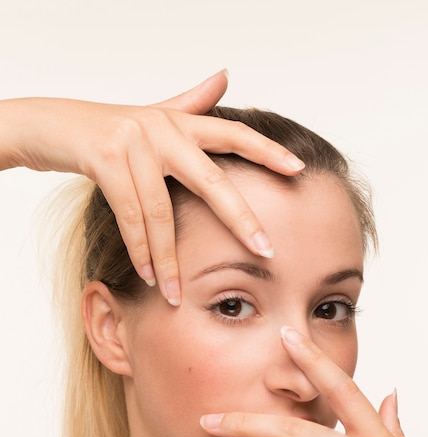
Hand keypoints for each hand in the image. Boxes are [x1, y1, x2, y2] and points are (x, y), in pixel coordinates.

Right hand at [0, 71, 303, 303]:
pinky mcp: (105, 157)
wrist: (52, 124)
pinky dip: (139, 249)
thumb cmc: (110, 128)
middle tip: (266, 251)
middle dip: (240, 218)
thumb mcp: (153, 116)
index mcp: (180, 123)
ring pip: (161, 211)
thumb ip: (191, 103)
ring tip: (177, 294)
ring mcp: (134, 141)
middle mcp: (163, 129)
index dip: (267, 151)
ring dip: (169, 258)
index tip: (299, 170)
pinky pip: (129, 214)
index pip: (233, 135)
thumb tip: (225, 76)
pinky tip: (148, 276)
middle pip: (211, 178)